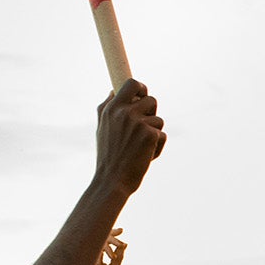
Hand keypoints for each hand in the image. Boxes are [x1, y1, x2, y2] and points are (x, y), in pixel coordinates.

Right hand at [94, 79, 165, 193]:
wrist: (112, 180)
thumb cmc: (108, 157)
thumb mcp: (102, 128)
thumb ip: (108, 108)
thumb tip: (113, 91)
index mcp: (111, 108)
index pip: (131, 84)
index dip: (141, 87)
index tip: (143, 94)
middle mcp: (124, 112)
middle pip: (151, 100)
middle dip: (152, 113)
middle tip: (146, 128)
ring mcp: (138, 123)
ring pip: (159, 120)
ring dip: (155, 133)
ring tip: (141, 147)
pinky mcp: (150, 135)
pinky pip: (162, 135)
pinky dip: (158, 147)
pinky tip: (146, 156)